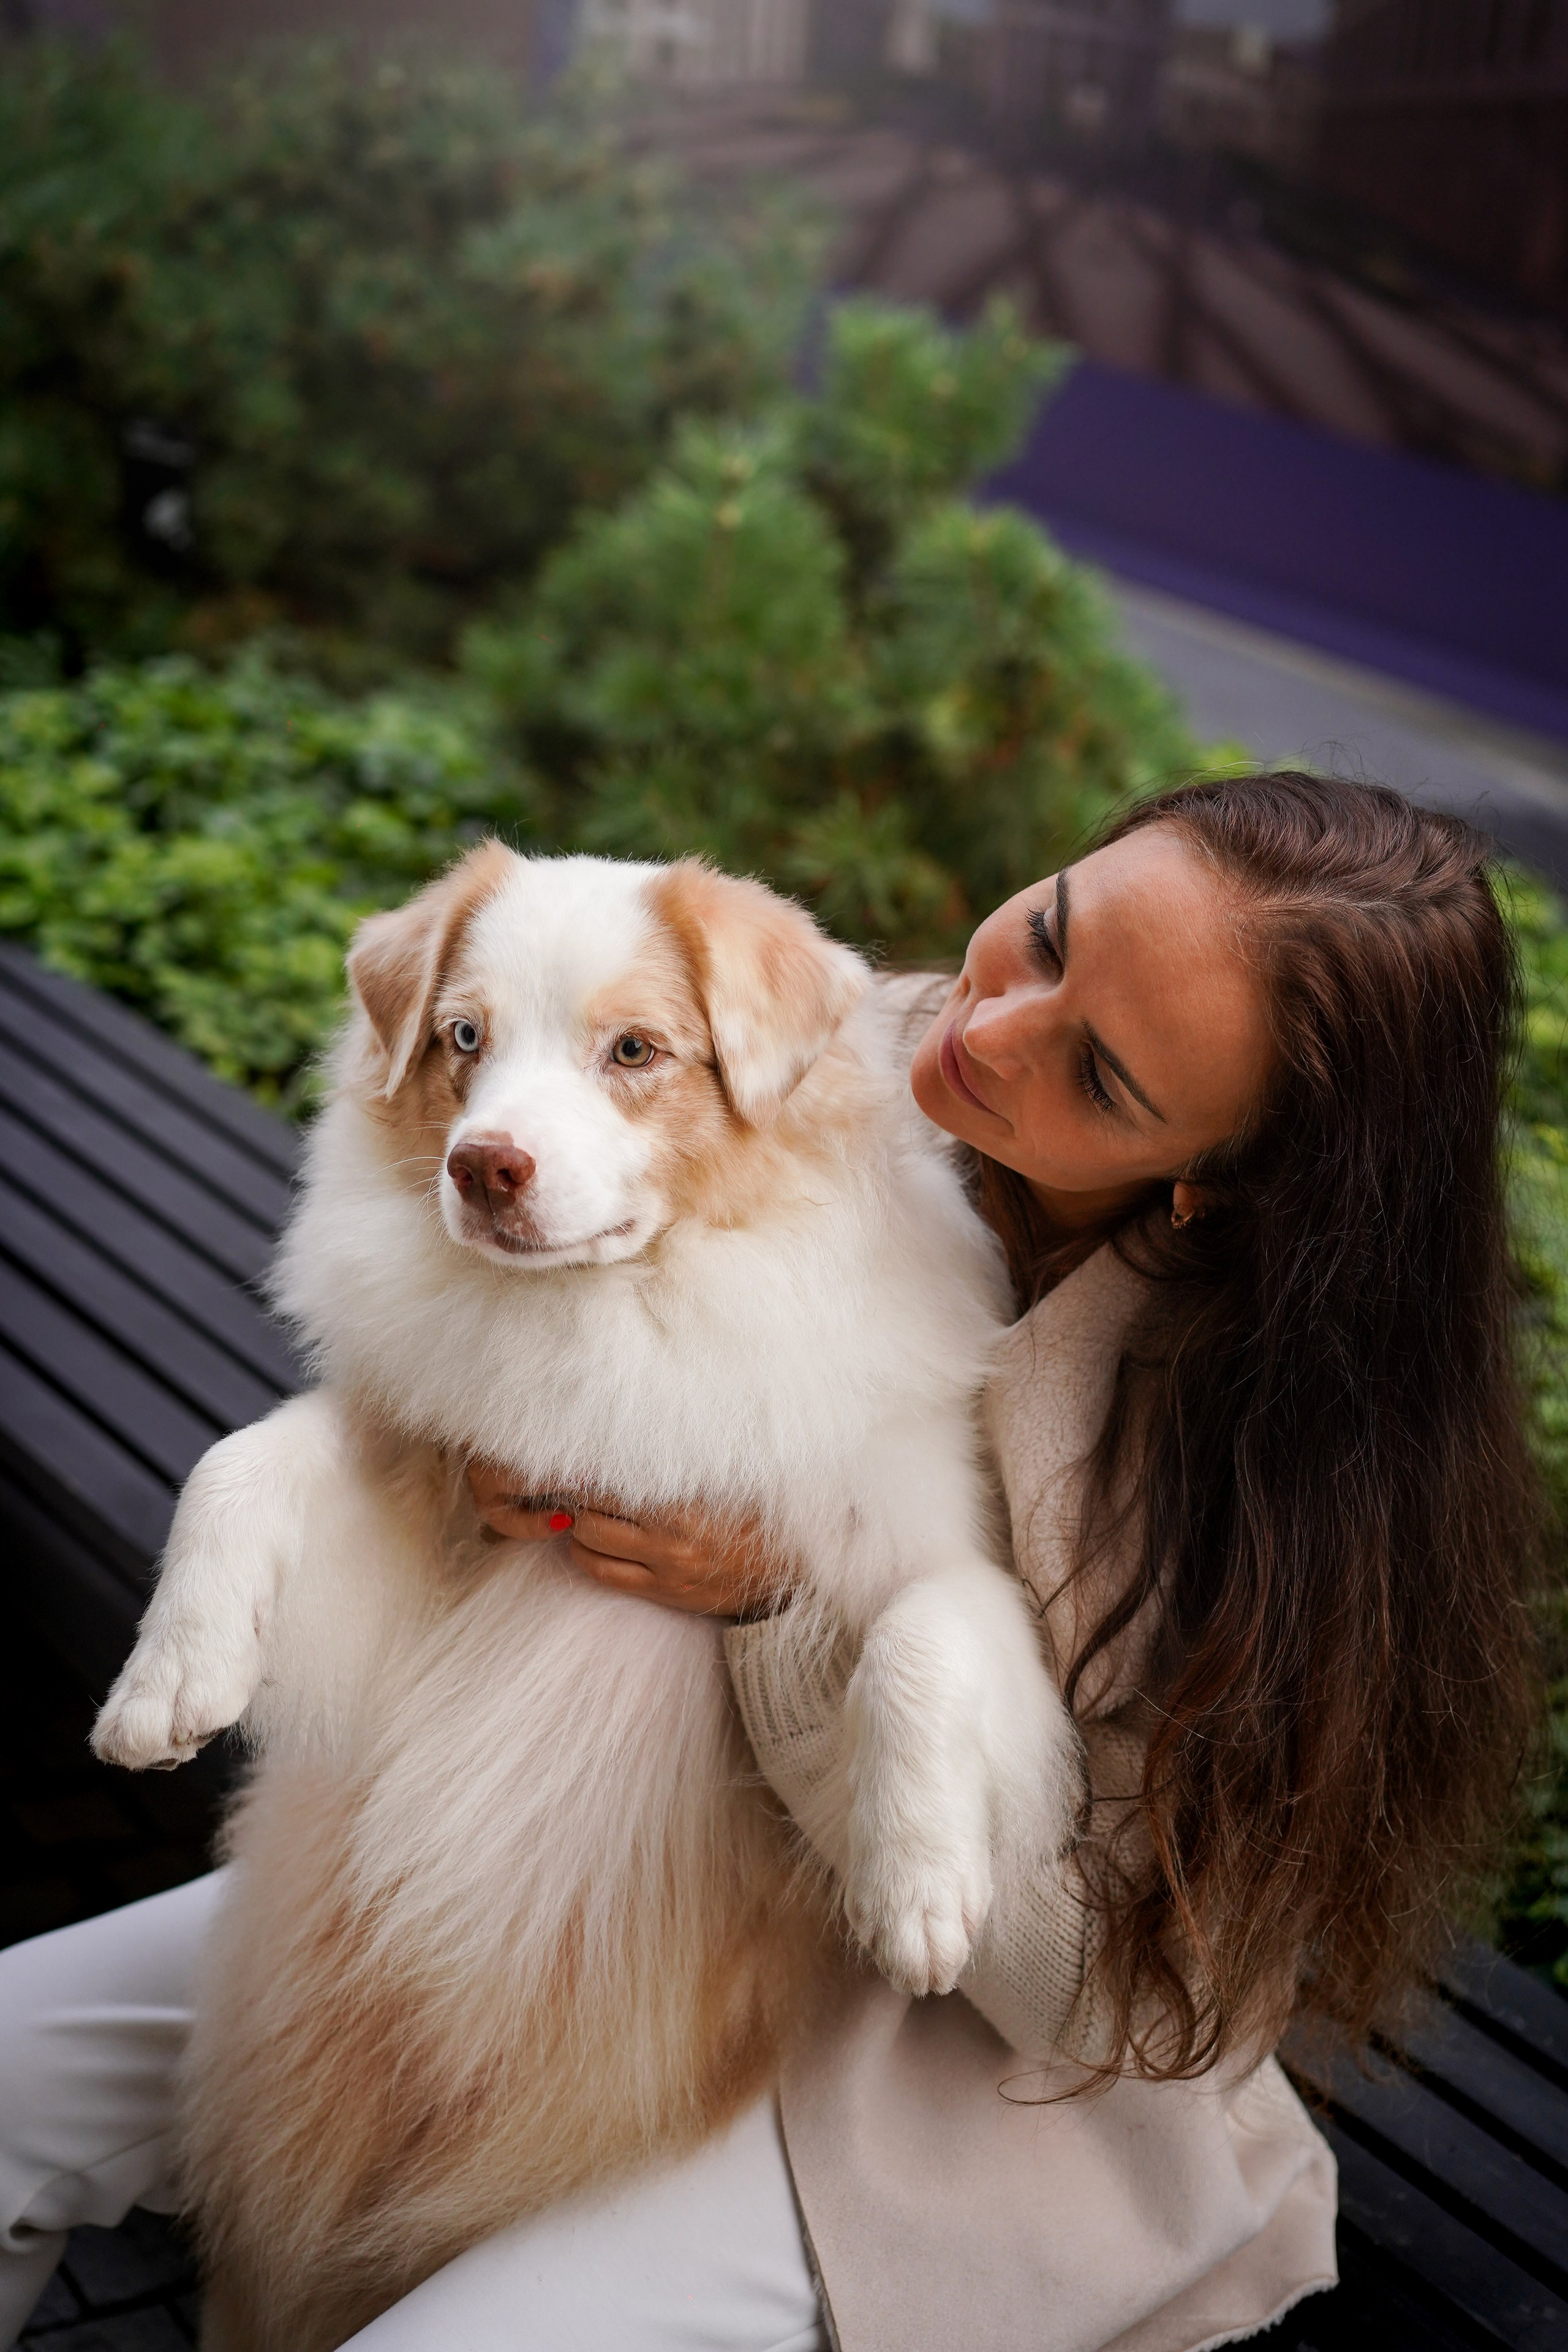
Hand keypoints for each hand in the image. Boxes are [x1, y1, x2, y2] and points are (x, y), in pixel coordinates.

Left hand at [466, 1461, 791, 1619]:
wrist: (793, 1571)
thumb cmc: (760, 1513)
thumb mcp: (729, 1477)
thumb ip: (686, 1457)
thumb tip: (643, 1422)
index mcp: (686, 1503)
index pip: (614, 1481)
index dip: (584, 1466)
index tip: (568, 1451)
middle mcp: (671, 1539)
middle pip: (592, 1512)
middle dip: (573, 1494)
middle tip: (559, 1475)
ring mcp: (665, 1570)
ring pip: (588, 1544)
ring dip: (575, 1523)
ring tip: (573, 1504)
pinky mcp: (664, 1593)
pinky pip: (603, 1575)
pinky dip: (585, 1554)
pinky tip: (586, 1538)